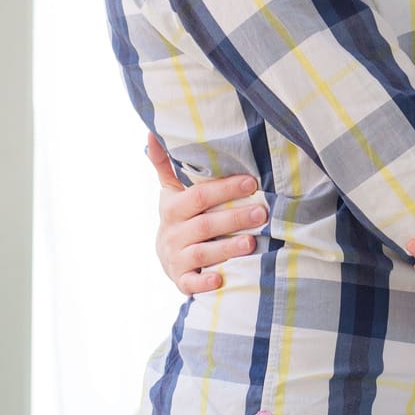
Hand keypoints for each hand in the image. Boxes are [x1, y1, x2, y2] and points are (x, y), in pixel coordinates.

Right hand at [147, 134, 266, 294]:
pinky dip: (204, 282)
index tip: (251, 182)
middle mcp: (172, 233)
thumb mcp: (171, 191)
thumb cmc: (179, 217)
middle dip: (235, 217)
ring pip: (202, 253)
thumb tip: (152, 131)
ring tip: (252, 243)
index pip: (199, 196)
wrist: (168, 257)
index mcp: (172, 208)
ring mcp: (176, 258)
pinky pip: (191, 283)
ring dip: (227, 248)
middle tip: (262, 212)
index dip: (224, 189)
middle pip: (205, 224)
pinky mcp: (181, 280)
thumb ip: (164, 164)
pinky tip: (220, 280)